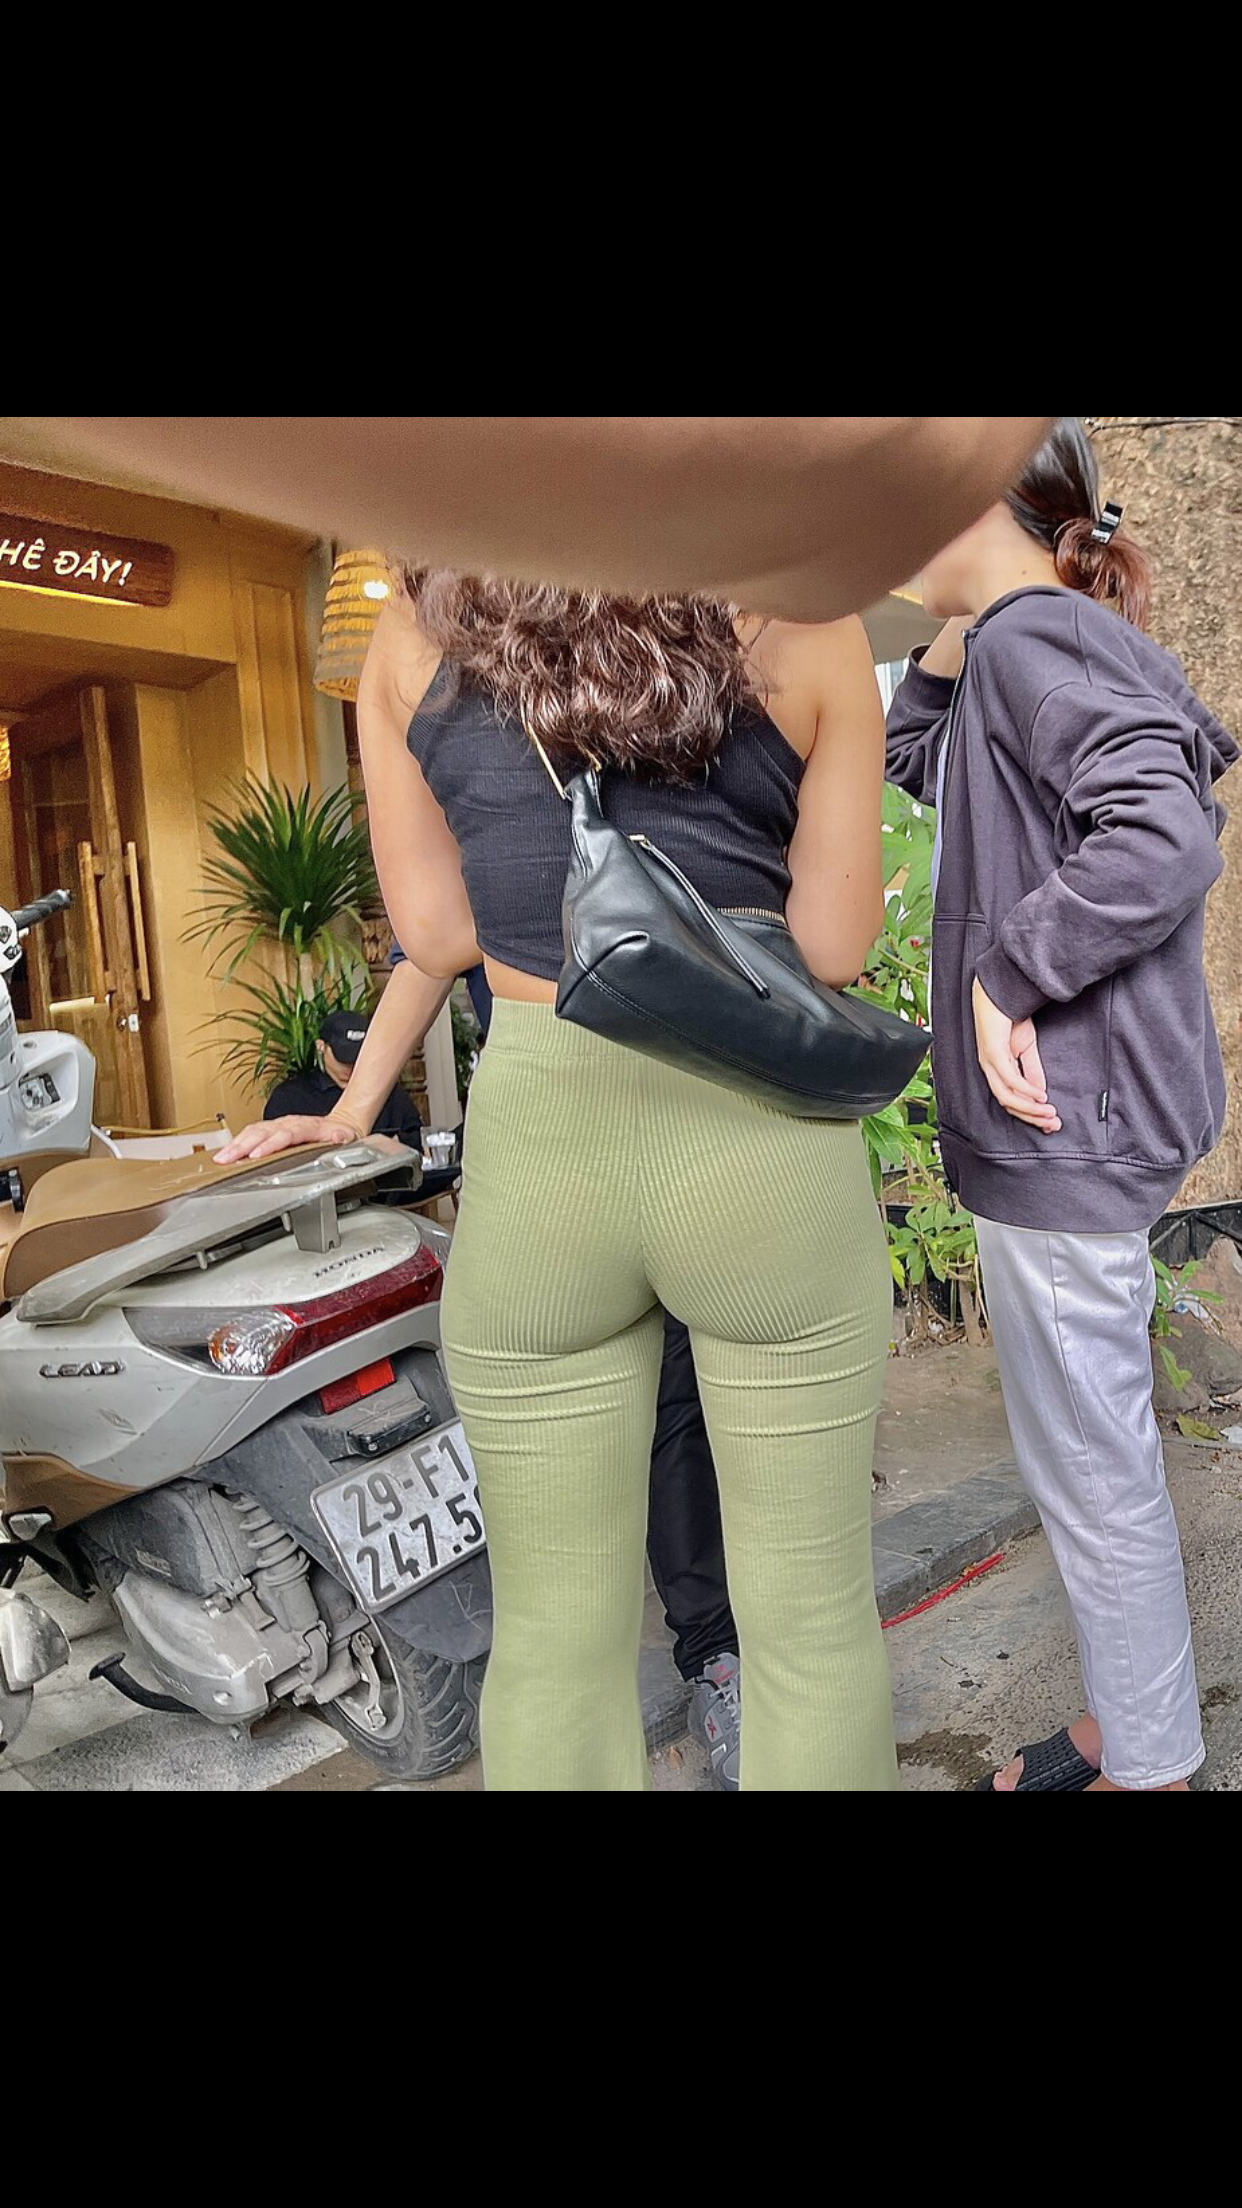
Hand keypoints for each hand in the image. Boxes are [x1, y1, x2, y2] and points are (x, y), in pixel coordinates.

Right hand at [216, 1114, 362, 1164]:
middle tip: (226, 1159)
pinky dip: (238, 1141)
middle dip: (242, 1146)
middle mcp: (290, 1123)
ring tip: (221, 1157)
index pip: (285, 1134)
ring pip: (254, 1131)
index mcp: (307, 1127)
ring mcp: (280, 1124)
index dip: (269, 1145)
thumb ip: (341, 1137)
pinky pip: (252, 1132)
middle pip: (262, 1132)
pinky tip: (227, 1151)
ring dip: (236, 1144)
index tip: (255, 1155)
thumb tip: (339, 1136)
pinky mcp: (273, 1128)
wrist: (342, 1123)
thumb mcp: (347, 1137)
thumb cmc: (341, 1134)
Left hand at [971, 979, 1060, 1132]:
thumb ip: (1031, 1070)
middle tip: (1053, 1124)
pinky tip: (1040, 1096)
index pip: (1011, 1101)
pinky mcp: (992, 1053)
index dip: (1030, 1114)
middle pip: (1009, 1104)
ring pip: (1007, 1096)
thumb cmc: (1009, 1018)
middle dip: (1032, 1117)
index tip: (1050, 1124)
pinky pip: (1009, 1078)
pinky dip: (1026, 1090)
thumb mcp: (1025, 1047)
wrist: (998, 993)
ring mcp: (989, 1063)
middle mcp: (989, 1070)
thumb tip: (1040, 1092)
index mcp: (996, 1071)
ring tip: (1049, 1113)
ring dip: (1030, 1108)